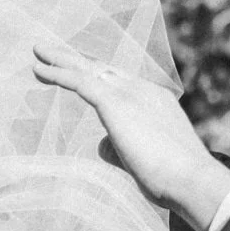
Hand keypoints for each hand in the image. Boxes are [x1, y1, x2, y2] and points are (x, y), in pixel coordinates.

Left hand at [31, 40, 229, 229]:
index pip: (119, 82)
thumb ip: (120, 148)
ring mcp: (129, 93)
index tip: (80, 71)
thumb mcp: (144, 160)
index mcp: (154, 100)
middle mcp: (142, 90)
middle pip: (102, 69)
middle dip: (76, 59)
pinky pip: (79, 81)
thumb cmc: (173, 179)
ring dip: (61, 60)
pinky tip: (38, 69)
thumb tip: (101, 144)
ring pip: (87, 70)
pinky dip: (57, 73)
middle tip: (51, 51)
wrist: (191, 179)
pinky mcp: (114, 103)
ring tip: (38, 52)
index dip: (97, 76)